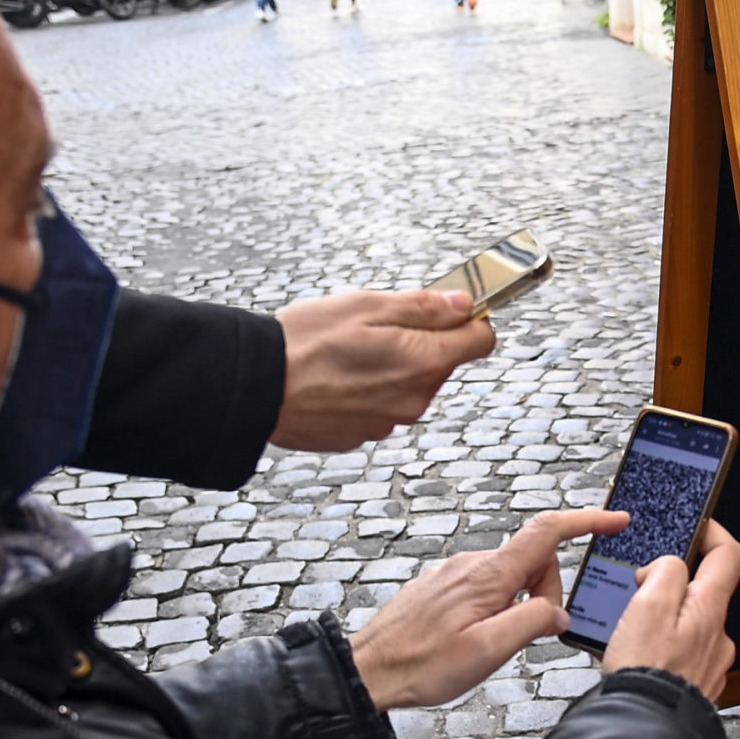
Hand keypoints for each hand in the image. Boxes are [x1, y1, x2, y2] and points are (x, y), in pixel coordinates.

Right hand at [270, 288, 495, 450]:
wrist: (258, 389)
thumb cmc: (306, 342)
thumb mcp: (368, 306)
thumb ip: (424, 307)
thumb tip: (464, 304)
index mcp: (423, 362)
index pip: (481, 340)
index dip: (467, 319)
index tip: (445, 308)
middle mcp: (415, 398)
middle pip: (441, 362)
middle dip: (420, 342)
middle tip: (374, 327)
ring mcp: (390, 421)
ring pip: (409, 384)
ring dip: (391, 366)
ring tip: (347, 352)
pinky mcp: (364, 433)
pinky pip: (381, 404)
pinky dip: (367, 389)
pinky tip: (335, 377)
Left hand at [350, 509, 622, 710]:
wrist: (368, 671)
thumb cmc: (422, 665)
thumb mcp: (489, 651)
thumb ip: (533, 623)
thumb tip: (558, 613)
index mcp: (489, 575)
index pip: (547, 533)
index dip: (587, 522)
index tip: (617, 521)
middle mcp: (472, 564)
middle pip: (534, 561)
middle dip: (546, 593)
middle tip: (527, 633)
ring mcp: (455, 573)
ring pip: (511, 577)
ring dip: (519, 606)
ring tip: (493, 643)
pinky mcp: (444, 586)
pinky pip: (488, 586)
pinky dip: (498, 607)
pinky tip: (477, 638)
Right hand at [604, 522, 739, 701]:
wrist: (645, 730)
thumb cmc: (645, 674)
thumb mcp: (648, 606)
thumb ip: (665, 572)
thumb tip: (668, 567)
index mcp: (710, 609)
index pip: (728, 555)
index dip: (713, 532)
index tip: (698, 526)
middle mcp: (719, 636)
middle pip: (705, 592)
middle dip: (675, 586)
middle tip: (641, 593)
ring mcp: (711, 663)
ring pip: (693, 626)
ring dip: (668, 622)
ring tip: (635, 634)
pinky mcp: (698, 685)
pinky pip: (686, 655)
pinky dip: (667, 650)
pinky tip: (643, 659)